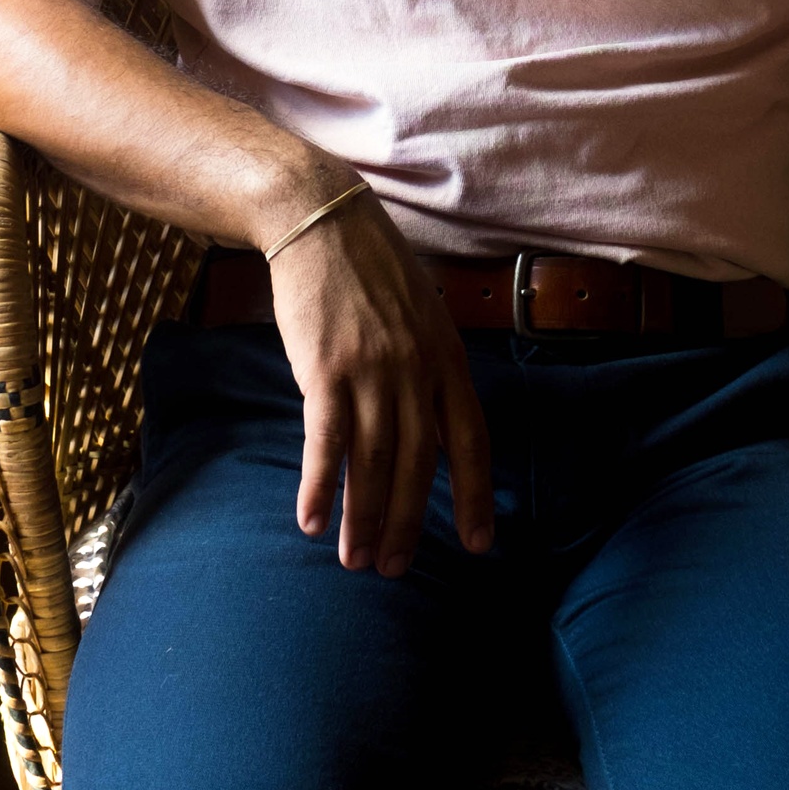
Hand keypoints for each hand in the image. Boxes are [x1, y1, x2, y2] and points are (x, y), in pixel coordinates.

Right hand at [267, 189, 495, 577]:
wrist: (321, 220)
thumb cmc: (369, 269)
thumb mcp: (421, 313)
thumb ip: (429, 367)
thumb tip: (434, 424)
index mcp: (447, 357)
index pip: (470, 439)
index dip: (474, 495)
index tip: (478, 544)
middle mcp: (416, 369)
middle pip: (419, 464)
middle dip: (409, 523)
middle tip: (396, 569)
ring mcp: (372, 370)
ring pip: (373, 462)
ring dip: (363, 518)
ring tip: (355, 561)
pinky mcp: (326, 369)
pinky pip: (326, 441)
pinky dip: (319, 485)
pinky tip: (310, 521)